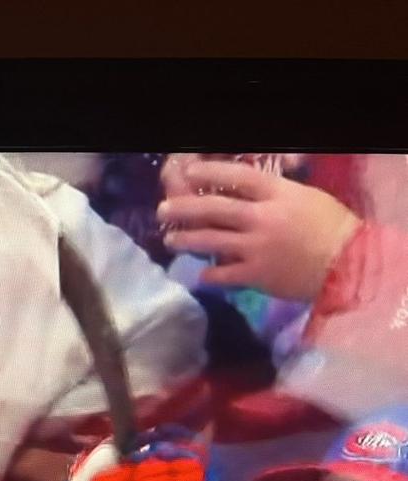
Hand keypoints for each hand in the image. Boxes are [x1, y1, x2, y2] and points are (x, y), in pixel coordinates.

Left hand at [157, 160, 361, 301]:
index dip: (209, 172)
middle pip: (214, 208)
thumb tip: (241, 193)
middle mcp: (263, 218)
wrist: (350, 265)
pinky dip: (209, 274)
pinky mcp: (257, 275)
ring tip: (171, 240)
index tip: (187, 172)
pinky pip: (224, 274)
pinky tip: (200, 274)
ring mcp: (257, 248)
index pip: (237, 177)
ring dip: (187, 239)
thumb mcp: (305, 198)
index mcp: (278, 194)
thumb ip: (272, 195)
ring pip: (211, 240)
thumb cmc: (332, 227)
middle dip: (184, 208)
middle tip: (162, 210)